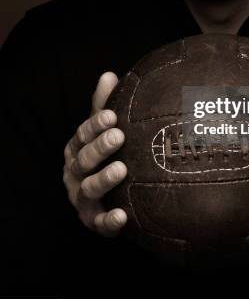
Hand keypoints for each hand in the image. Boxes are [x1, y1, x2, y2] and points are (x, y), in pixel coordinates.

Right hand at [63, 72, 127, 236]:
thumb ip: (105, 106)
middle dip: (100, 147)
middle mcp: (75, 172)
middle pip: (84, 159)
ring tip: (122, 169)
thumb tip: (108, 75)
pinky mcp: (93, 220)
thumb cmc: (110, 152)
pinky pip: (99, 223)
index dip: (96, 125)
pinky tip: (123, 216)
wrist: (111, 193)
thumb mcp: (107, 129)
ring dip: (104, 179)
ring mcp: (81, 197)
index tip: (112, 115)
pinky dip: (109, 221)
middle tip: (119, 136)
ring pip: (88, 189)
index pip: (83, 134)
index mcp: (78, 147)